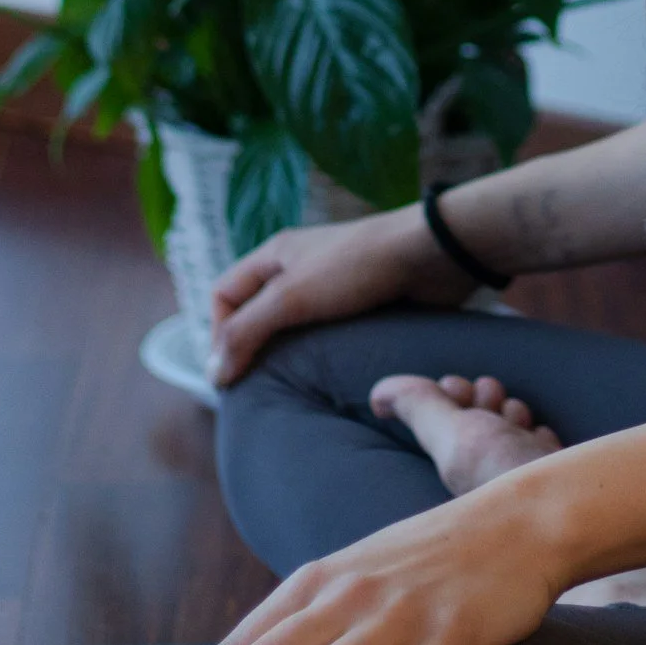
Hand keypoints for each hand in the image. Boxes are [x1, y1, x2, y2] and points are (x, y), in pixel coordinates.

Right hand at [207, 207, 470, 386]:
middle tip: (256, 389)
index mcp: (274, 254)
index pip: (224, 295)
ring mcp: (331, 286)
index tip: (228, 373)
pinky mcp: (361, 304)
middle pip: (256, 313)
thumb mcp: (291, 297)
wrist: (431, 256)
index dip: (217, 333)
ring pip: (293, 327)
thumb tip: (214, 376)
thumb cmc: (357, 268)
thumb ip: (247, 333)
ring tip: (291, 390)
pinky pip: (328, 335)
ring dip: (289, 356)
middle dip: (252, 348)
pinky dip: (321, 356)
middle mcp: (298, 268)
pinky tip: (326, 378)